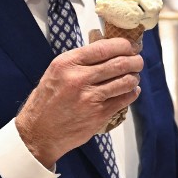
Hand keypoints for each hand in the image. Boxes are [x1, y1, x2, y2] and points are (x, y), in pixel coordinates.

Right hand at [15, 37, 143, 167]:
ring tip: (134, 77)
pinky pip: (124, 99)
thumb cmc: (47, 101)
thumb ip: (80, 61)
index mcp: (67, 63)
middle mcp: (79, 78)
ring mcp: (90, 98)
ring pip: (126, 81)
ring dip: (134, 77)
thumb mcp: (57, 72)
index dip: (123, 45)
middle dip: (135, 61)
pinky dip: (132, 93)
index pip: (104, 48)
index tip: (131, 46)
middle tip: (138, 61)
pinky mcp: (99, 115)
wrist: (39, 133)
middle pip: (119, 63)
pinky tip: (131, 91)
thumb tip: (109, 50)